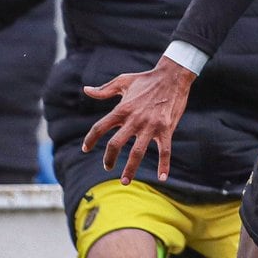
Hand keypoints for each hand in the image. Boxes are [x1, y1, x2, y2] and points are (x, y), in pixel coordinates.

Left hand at [82, 58, 196, 182]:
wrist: (172, 76)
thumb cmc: (146, 79)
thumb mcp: (123, 81)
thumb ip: (104, 90)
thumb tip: (86, 90)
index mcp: (122, 108)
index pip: (100, 127)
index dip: (90, 139)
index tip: (85, 148)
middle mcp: (134, 119)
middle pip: (116, 144)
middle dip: (109, 158)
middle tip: (107, 167)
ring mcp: (151, 126)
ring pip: (137, 152)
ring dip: (130, 169)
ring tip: (125, 181)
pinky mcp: (166, 129)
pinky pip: (165, 151)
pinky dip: (164, 165)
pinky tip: (162, 178)